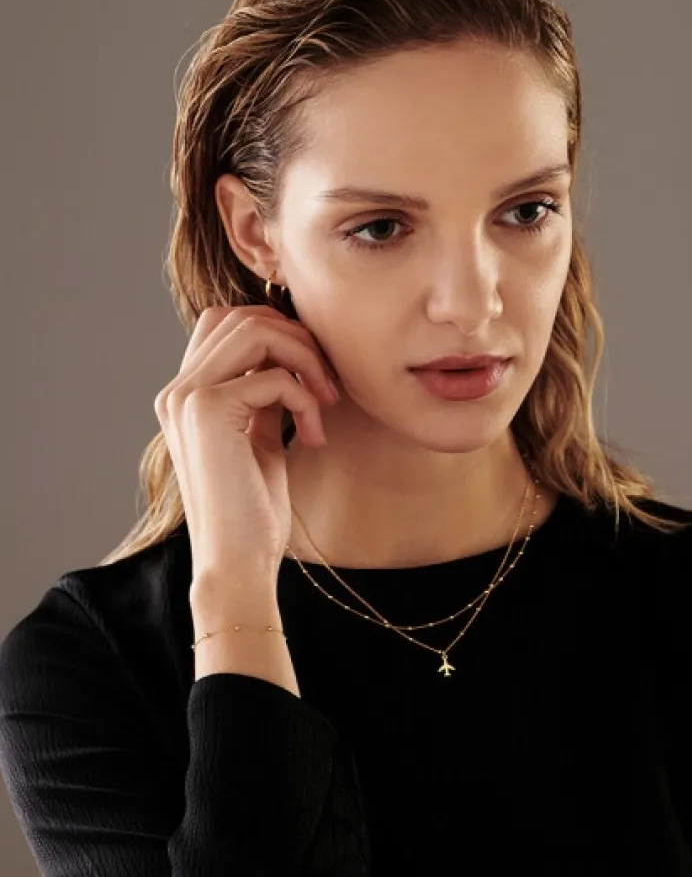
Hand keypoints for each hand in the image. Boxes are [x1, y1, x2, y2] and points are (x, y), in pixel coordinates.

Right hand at [153, 305, 339, 587]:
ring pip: (256, 331)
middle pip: (244, 317)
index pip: (227, 322)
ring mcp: (186, 397)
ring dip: (305, 359)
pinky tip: (313, 438)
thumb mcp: (259, 436)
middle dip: (299, 340)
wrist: (238, 561)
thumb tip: (291, 352)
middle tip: (328, 385)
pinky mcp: (208, 411)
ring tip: (326, 402)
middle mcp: (177, 390)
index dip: (278, 332)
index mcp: (185, 394)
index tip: (312, 373)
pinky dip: (305, 399)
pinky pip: (274, 376)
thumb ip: (262, 392)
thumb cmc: (252, 508)